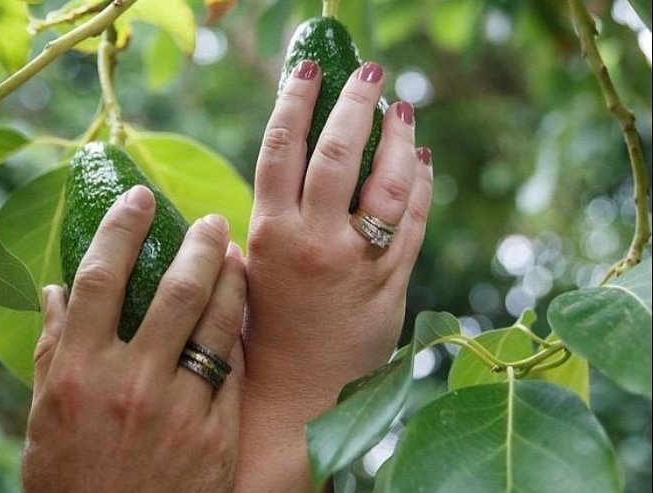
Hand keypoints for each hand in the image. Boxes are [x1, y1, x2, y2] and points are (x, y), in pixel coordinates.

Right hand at [22, 185, 245, 492]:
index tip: (140, 197)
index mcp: (78, 372)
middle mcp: (131, 383)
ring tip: (237, 254)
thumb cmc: (70, 478)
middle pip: (177, 289)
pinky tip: (244, 313)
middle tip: (212, 220)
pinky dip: (240, 334)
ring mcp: (179, 409)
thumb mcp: (44, 416)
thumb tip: (55, 290)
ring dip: (233, 279)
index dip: (122, 227)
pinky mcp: (216, 435)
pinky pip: (234, 370)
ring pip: (219, 322)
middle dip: (200, 244)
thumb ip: (51, 349)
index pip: (102, 277)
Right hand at [236, 60, 432, 490]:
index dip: (295, 100)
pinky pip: (413, 222)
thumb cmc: (263, 333)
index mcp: (270, 233)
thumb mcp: (245, 274)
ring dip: (399, 138)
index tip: (308, 67)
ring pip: (387, 183)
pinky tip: (424, 160)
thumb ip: (257, 228)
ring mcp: (358, 262)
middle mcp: (315, 241)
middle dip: (355, 103)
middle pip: (338, 154)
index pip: (281, 148)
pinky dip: (422, 186)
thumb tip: (267, 184)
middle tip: (371, 71)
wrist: (298, 395)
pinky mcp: (392, 282)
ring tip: (404, 107)